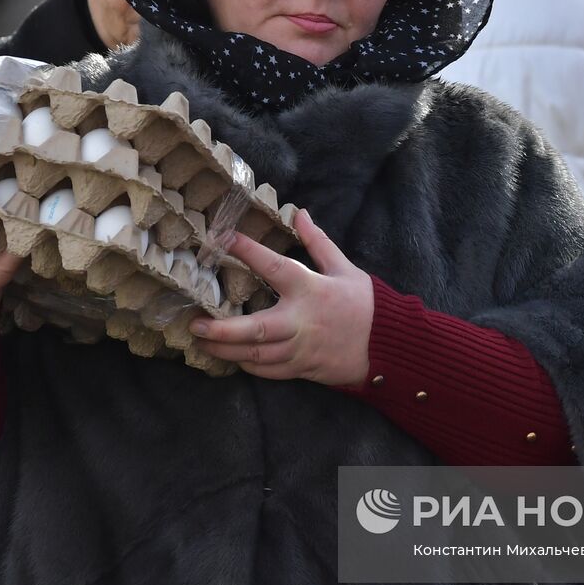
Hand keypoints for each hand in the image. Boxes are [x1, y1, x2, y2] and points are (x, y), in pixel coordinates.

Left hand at [190, 209, 372, 386]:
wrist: (387, 346)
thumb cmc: (366, 305)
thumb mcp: (345, 268)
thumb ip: (318, 242)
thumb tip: (301, 214)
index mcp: (311, 290)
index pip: (273, 267)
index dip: (247, 251)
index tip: (222, 238)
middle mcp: (301, 322)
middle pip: (256, 330)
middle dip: (223, 330)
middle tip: (196, 323)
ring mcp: (300, 349)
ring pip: (257, 355)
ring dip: (227, 351)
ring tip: (203, 343)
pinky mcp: (302, 368)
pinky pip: (269, 371)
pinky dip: (249, 365)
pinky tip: (233, 358)